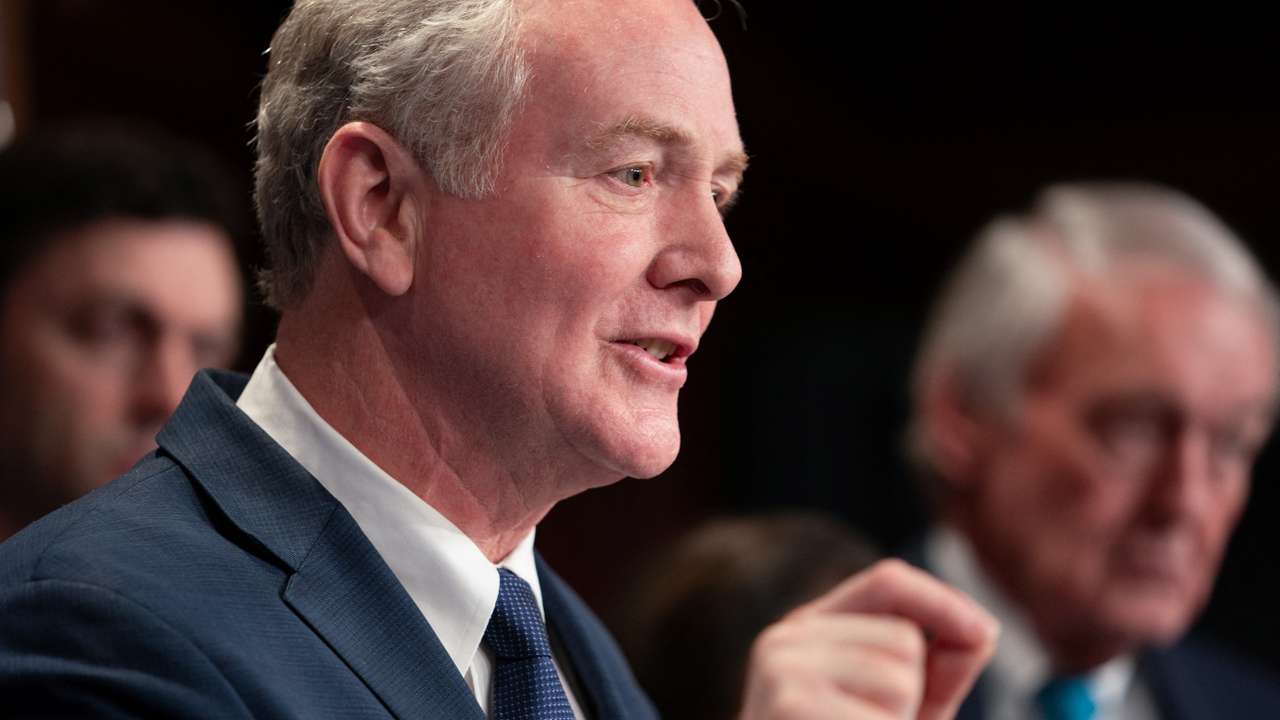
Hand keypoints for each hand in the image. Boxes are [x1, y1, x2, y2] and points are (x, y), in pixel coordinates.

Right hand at [739, 559, 997, 719]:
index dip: (943, 602)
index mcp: (806, 630)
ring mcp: (782, 672)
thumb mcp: (894, 712)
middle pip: (903, 639)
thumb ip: (933, 671)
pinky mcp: (791, 705)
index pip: (888, 582)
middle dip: (913, 694)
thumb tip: (978, 632)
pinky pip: (885, 717)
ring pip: (899, 676)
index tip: (985, 633)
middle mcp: (784, 640)